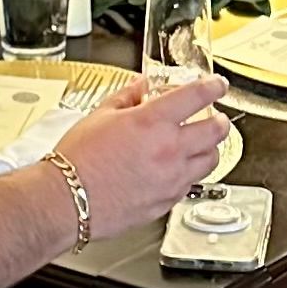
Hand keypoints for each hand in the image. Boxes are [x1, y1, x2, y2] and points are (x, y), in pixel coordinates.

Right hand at [55, 73, 228, 233]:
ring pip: (211, 161)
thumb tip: (141, 87)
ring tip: (201, 145)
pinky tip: (178, 169)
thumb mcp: (100, 116)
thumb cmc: (77, 161)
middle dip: (220, 120)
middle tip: (216, 118)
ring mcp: (172, 179)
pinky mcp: (167, 202)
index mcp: (152, 122)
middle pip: (215, 131)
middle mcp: (169, 150)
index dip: (213, 87)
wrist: (66, 201)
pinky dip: (190, 174)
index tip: (217, 85)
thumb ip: (127, 97)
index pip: (197, 96)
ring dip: (210, 149)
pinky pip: (190, 184)